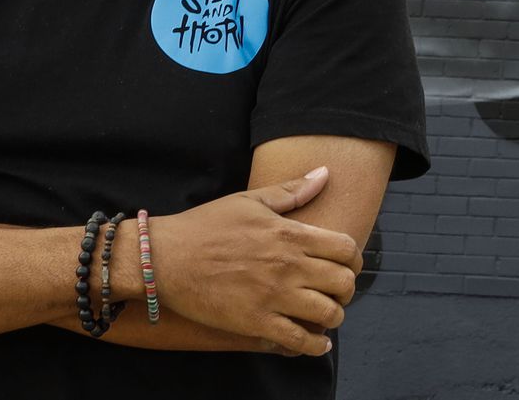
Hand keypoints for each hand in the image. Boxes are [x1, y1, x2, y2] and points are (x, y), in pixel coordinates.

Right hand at [150, 168, 361, 355]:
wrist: (164, 258)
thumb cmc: (206, 225)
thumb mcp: (251, 200)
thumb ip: (293, 191)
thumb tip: (325, 173)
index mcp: (289, 234)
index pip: (347, 248)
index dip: (354, 259)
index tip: (347, 265)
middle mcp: (288, 265)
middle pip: (344, 282)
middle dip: (347, 289)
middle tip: (337, 291)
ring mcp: (273, 296)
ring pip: (328, 313)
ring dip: (334, 316)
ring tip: (326, 315)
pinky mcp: (254, 322)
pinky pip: (298, 341)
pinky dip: (314, 345)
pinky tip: (316, 343)